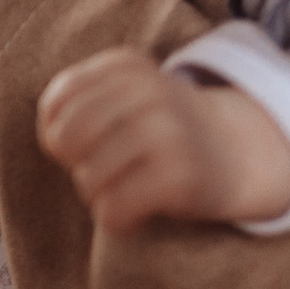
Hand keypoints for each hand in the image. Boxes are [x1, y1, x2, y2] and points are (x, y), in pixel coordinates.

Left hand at [36, 47, 289, 232]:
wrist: (236, 152)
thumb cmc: (161, 131)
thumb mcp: (123, 98)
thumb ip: (77, 107)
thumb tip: (54, 140)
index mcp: (127, 67)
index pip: (56, 102)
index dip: (57, 133)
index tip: (88, 143)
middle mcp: (148, 92)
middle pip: (67, 138)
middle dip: (75, 163)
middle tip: (104, 170)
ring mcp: (167, 131)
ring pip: (89, 178)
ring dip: (99, 196)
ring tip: (126, 190)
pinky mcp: (179, 175)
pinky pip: (114, 210)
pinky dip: (118, 221)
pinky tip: (137, 216)